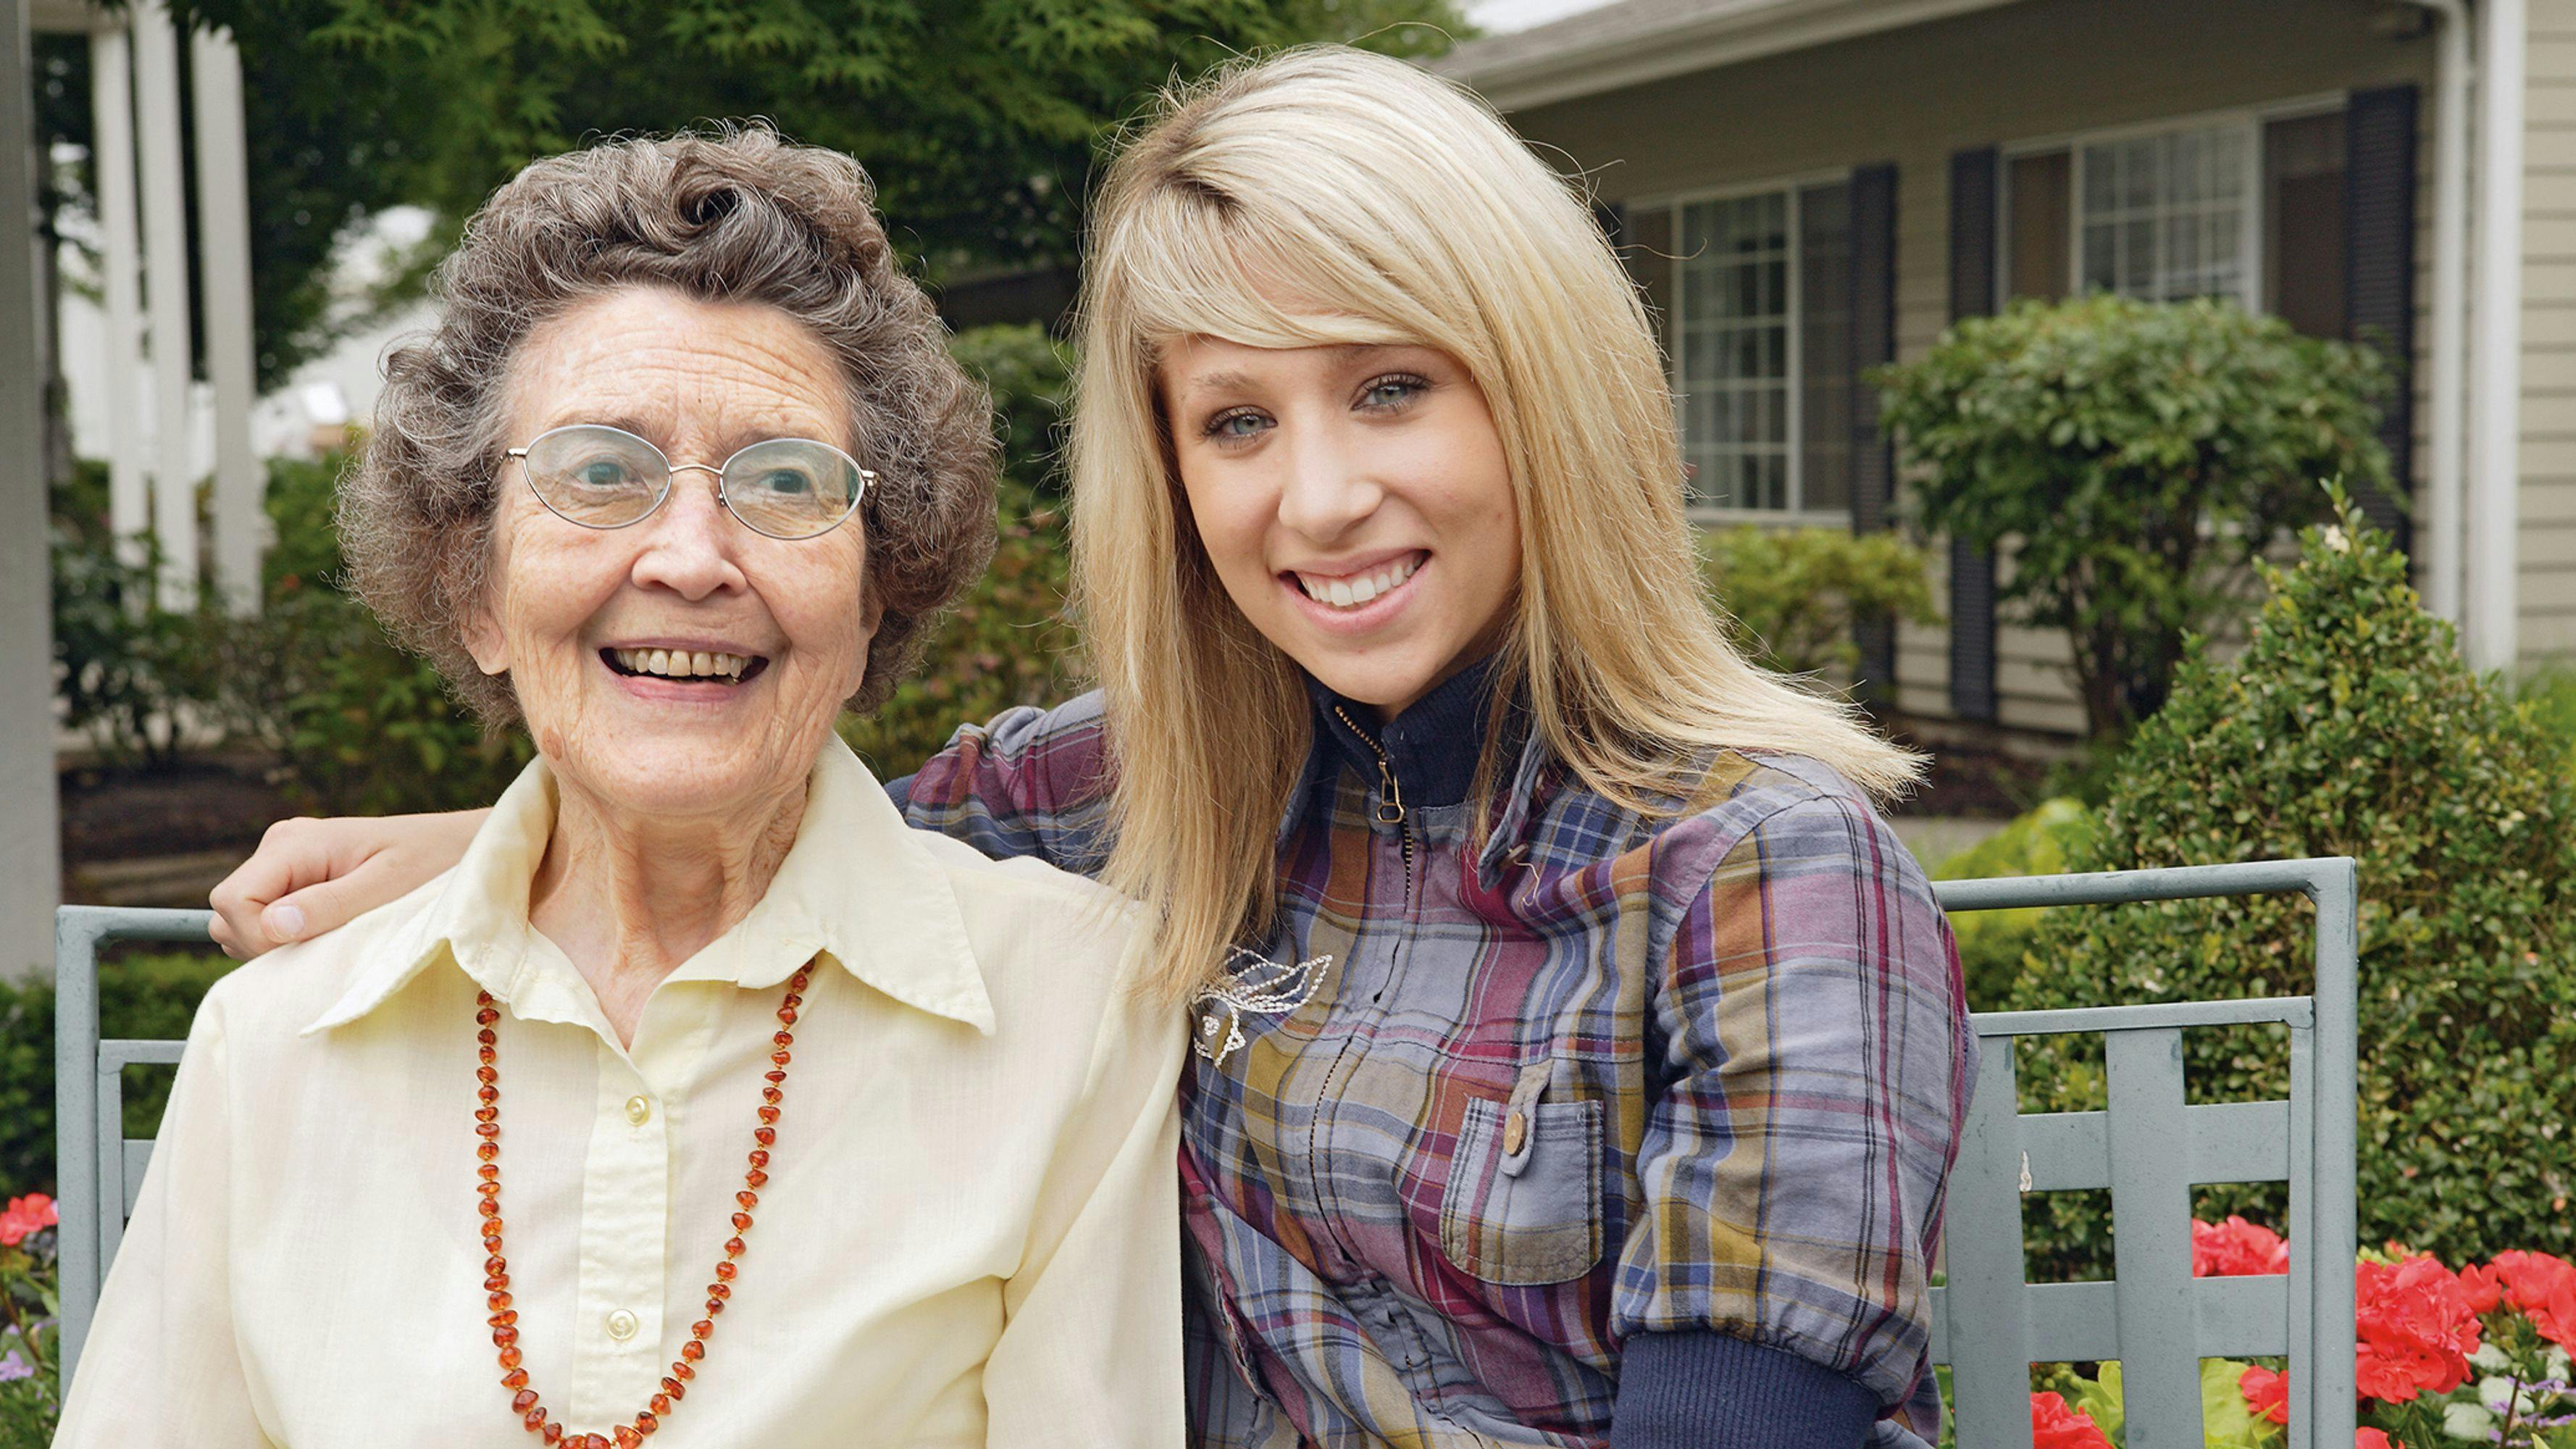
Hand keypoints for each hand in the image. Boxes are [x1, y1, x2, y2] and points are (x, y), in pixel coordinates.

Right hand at [208, 810, 489, 958]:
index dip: (257, 936)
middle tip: (323, 948)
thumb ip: (330, 905)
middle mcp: (280, 847)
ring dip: (275, 943)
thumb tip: (273, 926)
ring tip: (332, 937)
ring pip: (242, 921)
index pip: (232, 900)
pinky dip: (287, 938)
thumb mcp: (387, 886)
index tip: (304, 950)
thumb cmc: (432, 861)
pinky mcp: (296, 880)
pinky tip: (329, 934)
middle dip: (262, 943)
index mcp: (294, 843)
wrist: (460, 845)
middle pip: (229, 913)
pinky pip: (266, 919)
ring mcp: (285, 863)